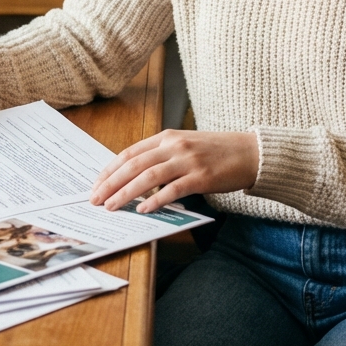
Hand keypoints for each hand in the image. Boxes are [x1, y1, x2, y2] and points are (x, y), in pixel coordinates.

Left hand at [89, 129, 258, 213]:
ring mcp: (188, 160)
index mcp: (167, 136)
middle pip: (134, 165)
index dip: (110, 169)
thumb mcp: (184, 146)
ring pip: (148, 177)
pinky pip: (173, 189)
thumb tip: (134, 178)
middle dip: (111, 183)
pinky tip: (143, 209)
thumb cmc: (216, 152)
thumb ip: (161, 156)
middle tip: (96, 199)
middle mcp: (174, 145)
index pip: (130, 153)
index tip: (97, 184)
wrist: (249, 152)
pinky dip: (156, 200)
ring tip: (112, 206)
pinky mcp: (201, 177)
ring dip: (126, 193)